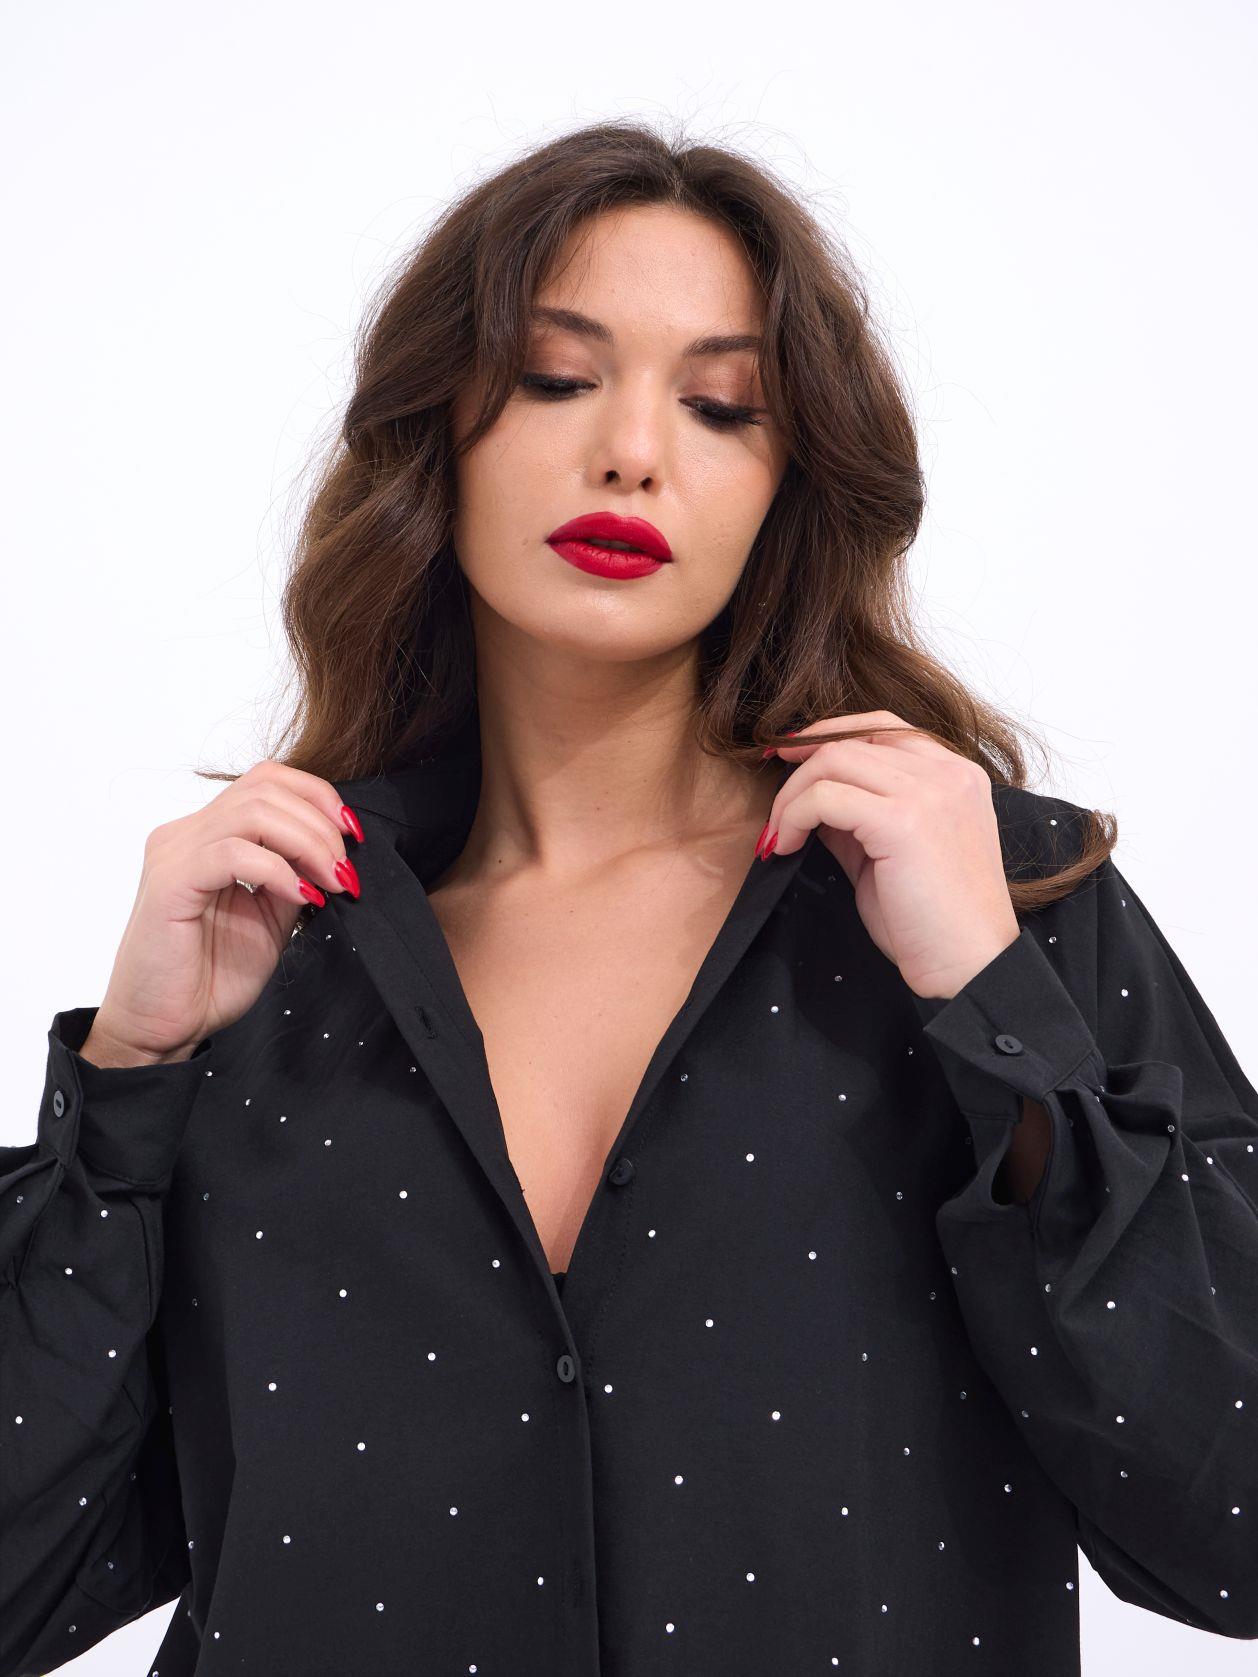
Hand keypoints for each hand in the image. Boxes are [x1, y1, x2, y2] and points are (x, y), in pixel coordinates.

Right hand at [87, 761, 363, 1064]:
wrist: (164, 1027)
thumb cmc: (210, 977)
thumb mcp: (272, 916)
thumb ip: (294, 874)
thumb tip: (333, 850)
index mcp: (208, 834)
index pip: (267, 780)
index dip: (318, 797)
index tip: (354, 836)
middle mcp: (186, 834)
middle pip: (266, 788)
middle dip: (321, 825)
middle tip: (345, 870)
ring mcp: (174, 853)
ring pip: (253, 811)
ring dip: (307, 843)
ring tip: (329, 882)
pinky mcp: (170, 881)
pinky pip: (233, 853)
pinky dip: (277, 870)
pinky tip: (301, 896)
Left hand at [761, 710, 1020, 998]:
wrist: (972, 967)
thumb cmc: (934, 923)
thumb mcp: (893, 853)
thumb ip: (861, 817)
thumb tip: (812, 798)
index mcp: (956, 776)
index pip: (883, 726)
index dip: (828, 734)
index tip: (789, 756)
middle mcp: (948, 773)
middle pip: (851, 739)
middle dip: (799, 769)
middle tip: (775, 809)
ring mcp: (929, 793)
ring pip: (832, 760)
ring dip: (792, 797)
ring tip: (780, 837)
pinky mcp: (903, 821)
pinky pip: (826, 797)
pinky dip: (795, 817)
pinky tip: (788, 847)